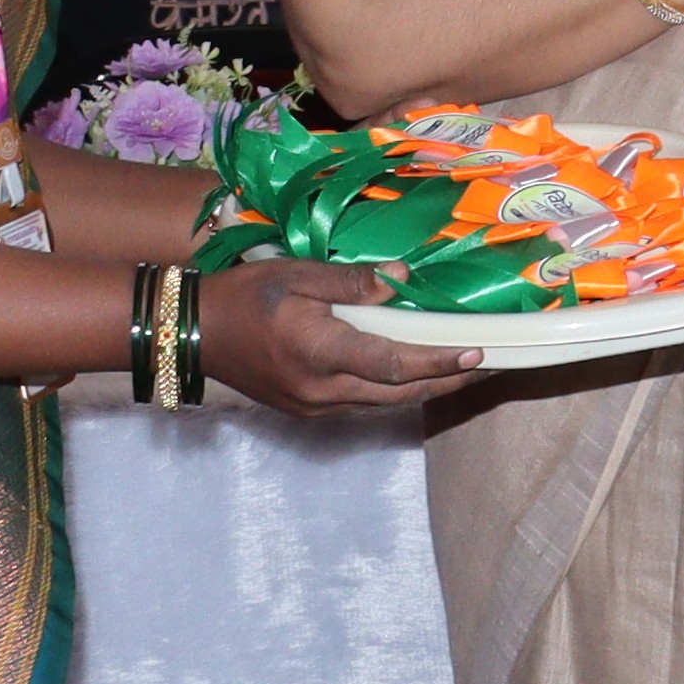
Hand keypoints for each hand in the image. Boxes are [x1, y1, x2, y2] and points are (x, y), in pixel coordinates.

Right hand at [196, 254, 485, 416]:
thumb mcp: (295, 275)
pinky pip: (363, 402)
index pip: (392, 363)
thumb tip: (402, 281)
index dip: (438, 362)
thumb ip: (350, 281)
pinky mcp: (307, 408)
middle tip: (490, 366)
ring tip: (463, 370)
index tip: (477, 355)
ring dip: (425, 388)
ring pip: (383, 402)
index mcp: (319, 353)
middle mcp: (321, 390)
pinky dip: (395, 389)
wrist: (193, 334)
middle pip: (398, 393)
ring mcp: (313, 406)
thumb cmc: (244, 296)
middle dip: (447, 381)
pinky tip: (415, 374)